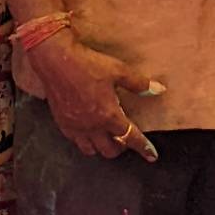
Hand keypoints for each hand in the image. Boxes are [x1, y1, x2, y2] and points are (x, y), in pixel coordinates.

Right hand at [29, 31, 160, 161]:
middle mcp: (92, 126)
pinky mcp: (62, 123)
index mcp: (108, 115)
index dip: (143, 147)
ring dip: (102, 147)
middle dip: (121, 148)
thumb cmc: (88, 64)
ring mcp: (76, 127)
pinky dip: (85, 141)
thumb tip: (158, 90)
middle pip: (110, 150)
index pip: (131, 138)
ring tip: (107, 136)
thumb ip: (138, 83)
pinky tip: (88, 131)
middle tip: (125, 138)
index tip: (152, 155)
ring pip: (92, 150)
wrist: (56, 59)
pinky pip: (76, 142)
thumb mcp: (118, 70)